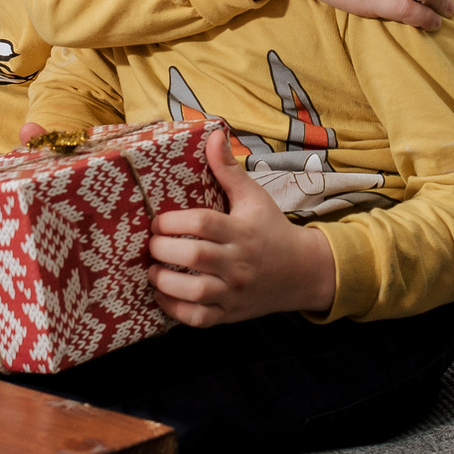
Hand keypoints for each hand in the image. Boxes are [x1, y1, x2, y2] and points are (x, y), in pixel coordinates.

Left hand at [146, 129, 337, 325]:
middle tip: (151, 244)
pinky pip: (198, 318)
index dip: (173, 221)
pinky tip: (162, 295)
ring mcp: (234, 292)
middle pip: (194, 256)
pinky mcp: (230, 313)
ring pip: (194, 291)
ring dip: (164, 282)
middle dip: (163, 250)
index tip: (158, 221)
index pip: (202, 224)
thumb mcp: (254, 197)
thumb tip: (214, 134)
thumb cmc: (271, 230)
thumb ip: (229, 170)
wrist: (302, 272)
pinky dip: (175, 310)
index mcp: (241, 231)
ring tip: (153, 270)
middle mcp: (237, 263)